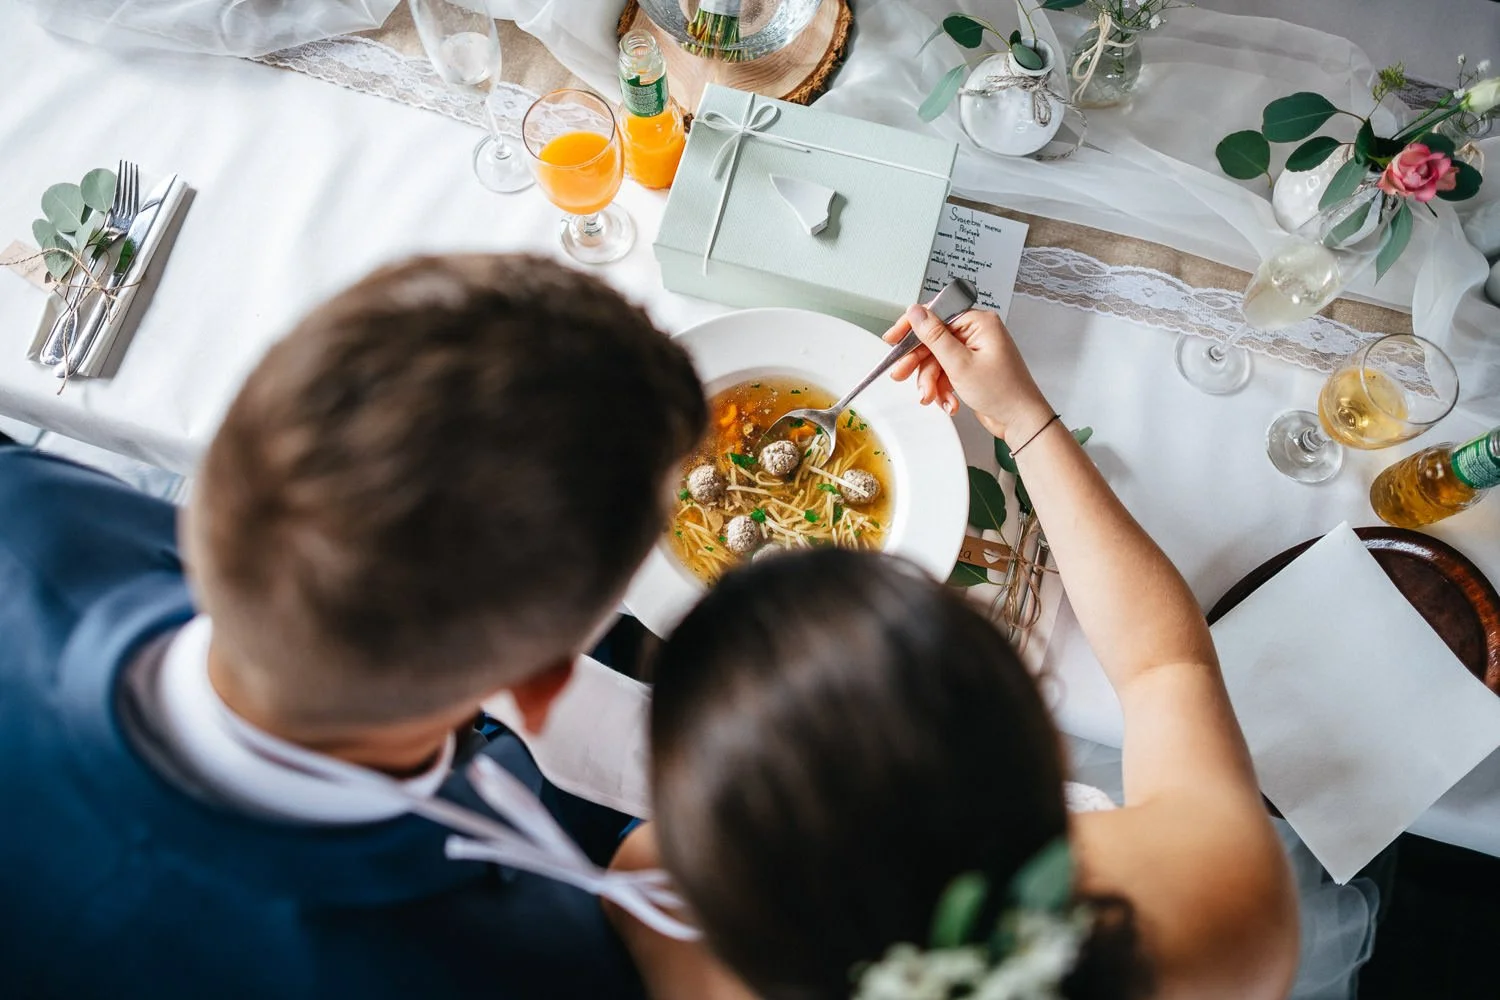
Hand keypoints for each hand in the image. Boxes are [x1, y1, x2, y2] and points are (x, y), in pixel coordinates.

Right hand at [883, 304, 1052, 441]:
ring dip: (931, 381)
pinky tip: (947, 402)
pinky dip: (942, 388)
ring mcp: (974, 351)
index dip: (911, 328)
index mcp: (978, 322)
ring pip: (937, 360)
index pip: (936, 315)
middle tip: (901, 375)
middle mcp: (976, 333)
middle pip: (933, 341)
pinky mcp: (971, 368)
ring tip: (931, 398)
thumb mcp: (960, 363)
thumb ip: (934, 336)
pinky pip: (946, 372)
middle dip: (919, 363)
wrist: (1021, 421)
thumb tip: (915, 311)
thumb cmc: (1002, 392)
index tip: (892, 340)